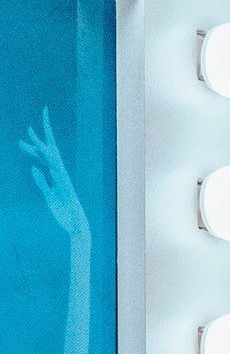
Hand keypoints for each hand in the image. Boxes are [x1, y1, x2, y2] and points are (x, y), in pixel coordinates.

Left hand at [20, 112, 86, 250]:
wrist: (76, 228)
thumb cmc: (64, 213)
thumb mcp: (48, 195)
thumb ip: (41, 181)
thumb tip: (34, 167)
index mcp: (57, 176)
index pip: (45, 156)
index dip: (37, 143)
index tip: (29, 130)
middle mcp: (62, 178)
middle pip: (50, 156)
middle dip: (42, 142)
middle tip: (34, 125)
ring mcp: (65, 187)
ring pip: (55, 168)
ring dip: (47, 157)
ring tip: (37, 145)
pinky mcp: (67, 198)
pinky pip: (62, 186)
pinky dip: (57, 178)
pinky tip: (52, 170)